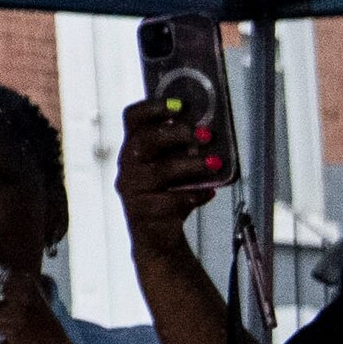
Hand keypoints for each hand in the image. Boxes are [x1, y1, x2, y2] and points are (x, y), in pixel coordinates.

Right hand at [115, 95, 231, 250]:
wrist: (156, 238)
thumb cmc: (166, 194)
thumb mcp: (169, 167)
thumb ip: (180, 150)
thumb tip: (206, 131)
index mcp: (133, 148)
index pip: (133, 119)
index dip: (153, 108)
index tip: (181, 105)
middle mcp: (127, 166)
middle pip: (143, 141)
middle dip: (175, 134)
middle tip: (205, 134)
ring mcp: (133, 190)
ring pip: (160, 171)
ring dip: (191, 165)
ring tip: (215, 162)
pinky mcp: (144, 213)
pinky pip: (171, 201)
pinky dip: (194, 195)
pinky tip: (208, 192)